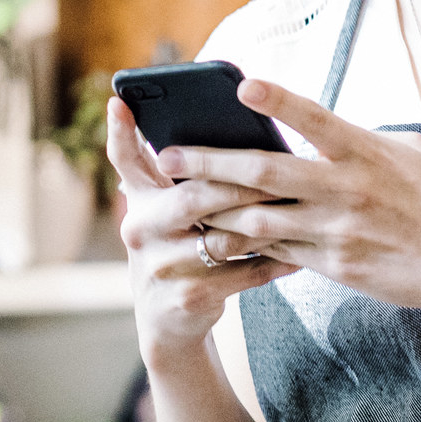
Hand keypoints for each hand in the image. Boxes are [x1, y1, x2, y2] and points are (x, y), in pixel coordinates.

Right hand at [106, 96, 293, 364]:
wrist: (168, 320)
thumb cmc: (181, 248)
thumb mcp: (168, 214)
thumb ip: (183, 177)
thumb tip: (227, 132)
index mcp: (138, 202)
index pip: (124, 160)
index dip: (120, 131)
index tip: (119, 101)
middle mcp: (141, 231)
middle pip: (192, 197)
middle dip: (239, 185)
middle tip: (279, 171)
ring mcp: (161, 267)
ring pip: (223, 238)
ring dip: (265, 224)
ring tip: (300, 209)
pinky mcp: (186, 297)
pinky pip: (241, 275)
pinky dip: (273, 263)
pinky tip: (299, 254)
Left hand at [159, 77, 420, 318]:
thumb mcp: (410, 151)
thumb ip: (363, 137)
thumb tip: (326, 128)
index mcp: (366, 150)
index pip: (315, 117)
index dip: (278, 101)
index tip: (242, 85)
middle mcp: (346, 188)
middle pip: (265, 172)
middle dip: (211, 162)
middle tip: (170, 155)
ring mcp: (337, 229)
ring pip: (258, 218)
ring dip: (213, 208)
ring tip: (178, 200)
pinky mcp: (333, 264)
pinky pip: (277, 252)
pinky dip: (244, 243)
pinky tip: (215, 237)